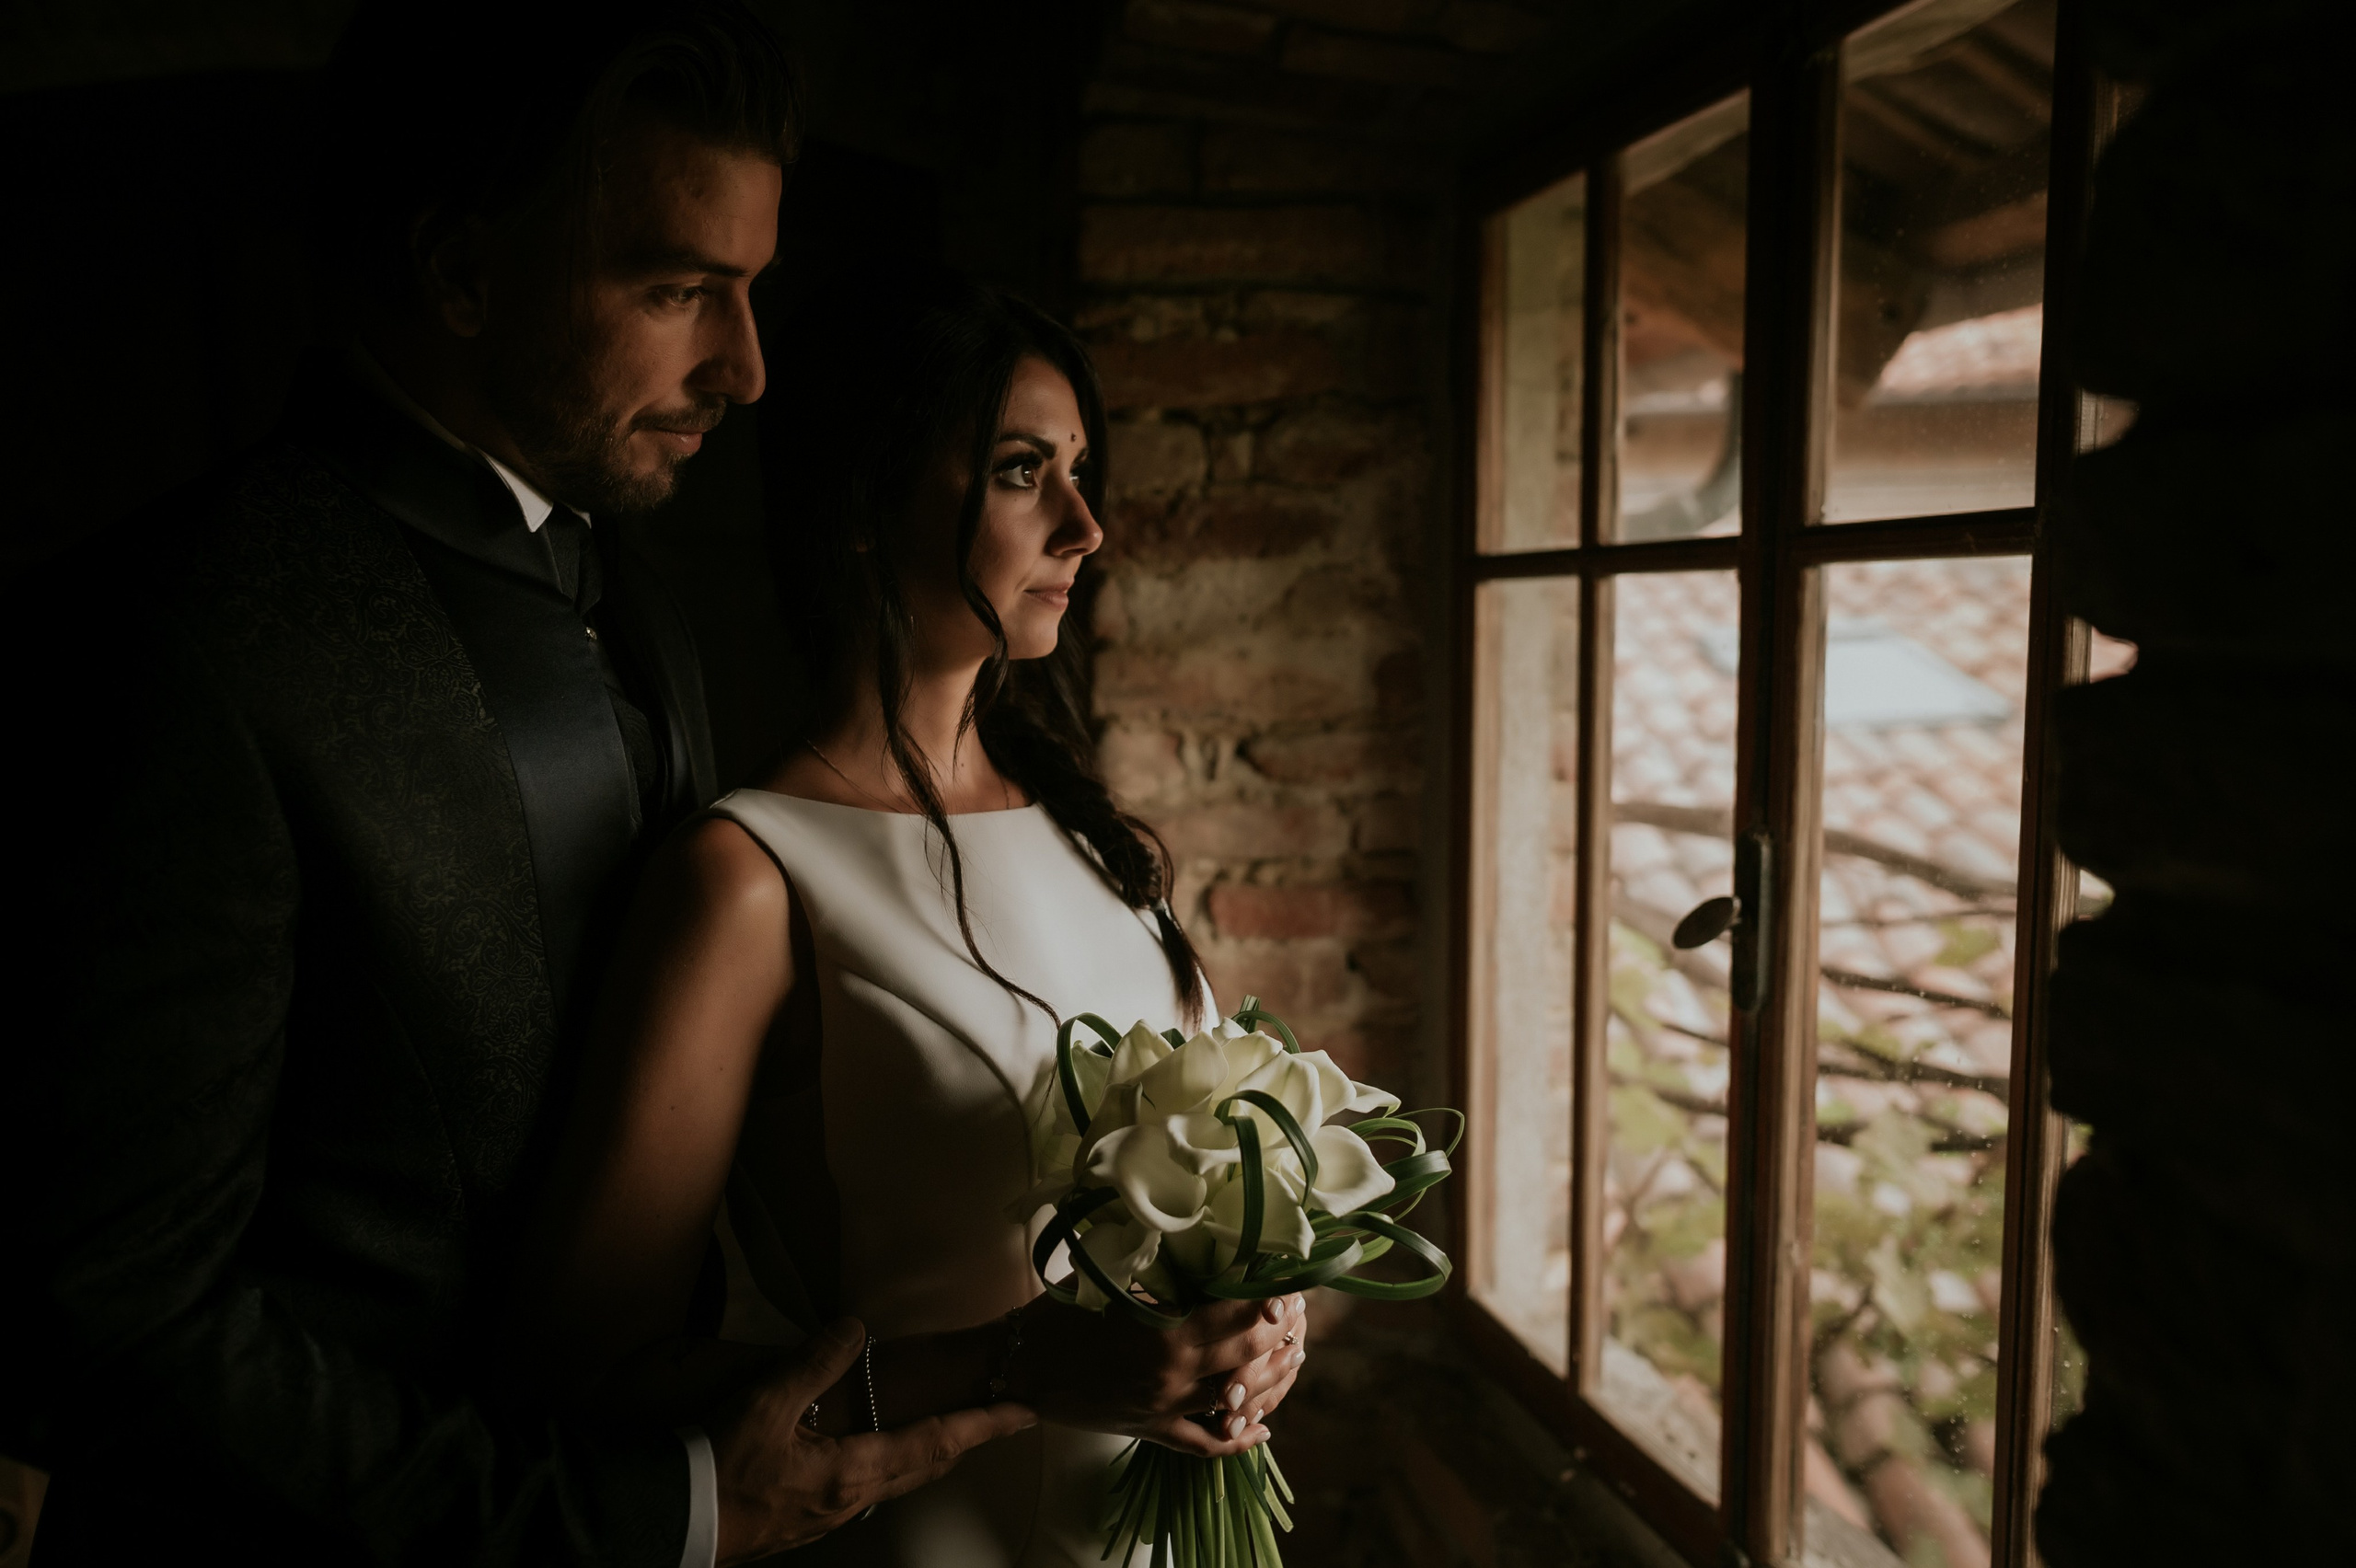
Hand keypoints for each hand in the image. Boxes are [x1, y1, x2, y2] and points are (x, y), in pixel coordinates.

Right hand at [710, 1318, 1035, 1564]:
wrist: (677, 1520)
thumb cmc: (722, 1464)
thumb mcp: (766, 1402)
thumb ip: (815, 1360)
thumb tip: (856, 1328)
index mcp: (855, 1469)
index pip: (938, 1441)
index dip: (986, 1424)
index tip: (1027, 1412)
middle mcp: (855, 1497)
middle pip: (928, 1465)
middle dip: (968, 1439)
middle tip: (1002, 1418)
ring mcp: (833, 1514)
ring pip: (901, 1479)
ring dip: (933, 1452)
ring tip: (953, 1429)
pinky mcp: (811, 1520)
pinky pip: (872, 1486)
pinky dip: (896, 1462)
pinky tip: (881, 1452)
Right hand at [1009, 1293, 1302, 1458]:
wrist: (1021, 1364)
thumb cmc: (1062, 1312)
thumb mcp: (1114, 1280)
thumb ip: (1163, 1271)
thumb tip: (1209, 1249)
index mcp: (1167, 1329)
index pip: (1238, 1310)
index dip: (1269, 1295)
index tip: (1289, 1281)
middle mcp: (1174, 1372)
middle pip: (1249, 1352)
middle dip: (1280, 1331)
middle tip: (1296, 1312)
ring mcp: (1166, 1406)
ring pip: (1239, 1399)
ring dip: (1273, 1379)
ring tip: (1293, 1357)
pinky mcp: (1153, 1431)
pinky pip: (1206, 1445)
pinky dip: (1238, 1441)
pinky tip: (1261, 1431)